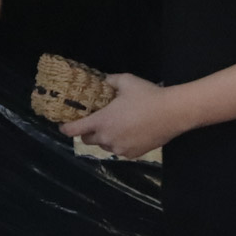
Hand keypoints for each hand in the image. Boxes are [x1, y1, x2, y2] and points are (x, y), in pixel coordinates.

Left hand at [61, 74, 183, 158]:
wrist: (172, 113)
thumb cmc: (146, 95)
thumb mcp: (126, 81)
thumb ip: (110, 80)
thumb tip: (103, 80)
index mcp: (101, 121)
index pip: (74, 130)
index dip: (66, 128)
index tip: (63, 126)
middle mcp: (107, 138)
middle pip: (87, 140)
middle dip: (87, 132)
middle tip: (95, 122)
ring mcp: (120, 149)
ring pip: (104, 146)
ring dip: (105, 138)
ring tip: (116, 126)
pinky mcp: (132, 155)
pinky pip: (119, 151)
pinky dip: (119, 143)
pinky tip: (129, 133)